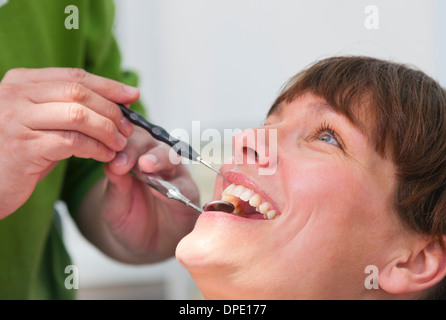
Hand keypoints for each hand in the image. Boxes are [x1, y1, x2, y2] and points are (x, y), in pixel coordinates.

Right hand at [0, 68, 138, 218]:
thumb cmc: (15, 153)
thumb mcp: (38, 122)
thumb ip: (66, 109)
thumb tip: (114, 106)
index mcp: (21, 82)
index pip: (74, 77)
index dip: (108, 85)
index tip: (132, 95)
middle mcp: (15, 95)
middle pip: (79, 92)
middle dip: (111, 110)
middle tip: (128, 127)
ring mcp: (17, 119)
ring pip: (78, 115)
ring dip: (107, 130)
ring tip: (119, 144)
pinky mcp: (23, 146)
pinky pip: (72, 142)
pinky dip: (96, 148)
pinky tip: (105, 156)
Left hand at [97, 126, 199, 260]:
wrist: (148, 247)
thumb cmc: (129, 221)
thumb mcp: (114, 207)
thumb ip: (115, 186)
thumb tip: (111, 164)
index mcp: (132, 158)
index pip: (126, 140)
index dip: (120, 146)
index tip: (111, 158)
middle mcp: (155, 160)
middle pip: (149, 142)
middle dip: (137, 148)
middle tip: (125, 161)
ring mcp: (173, 174)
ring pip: (170, 156)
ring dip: (158, 158)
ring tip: (145, 165)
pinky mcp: (188, 192)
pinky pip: (184, 184)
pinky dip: (174, 185)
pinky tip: (161, 190)